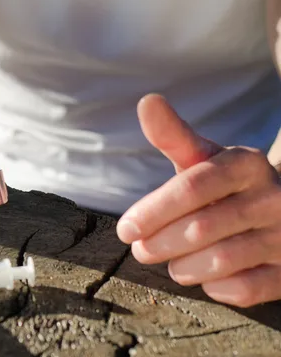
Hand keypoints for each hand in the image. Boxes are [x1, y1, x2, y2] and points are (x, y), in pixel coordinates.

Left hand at [117, 94, 280, 306]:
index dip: (153, 211)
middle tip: (141, 250)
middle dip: (160, 243)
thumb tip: (147, 101)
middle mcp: (273, 196)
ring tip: (171, 262)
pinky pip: (247, 289)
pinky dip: (216, 288)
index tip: (125, 230)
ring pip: (222, 261)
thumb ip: (172, 136)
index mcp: (245, 163)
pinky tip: (205, 277)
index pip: (192, 188)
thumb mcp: (201, 157)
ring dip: (183, 267)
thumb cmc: (223, 184)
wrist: (277, 208)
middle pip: (201, 228)